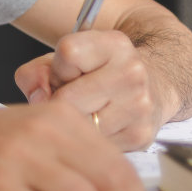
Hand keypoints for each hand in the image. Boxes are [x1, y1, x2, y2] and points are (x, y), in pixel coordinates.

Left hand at [14, 29, 160, 151]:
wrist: (154, 86)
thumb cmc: (101, 73)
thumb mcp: (68, 59)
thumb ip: (37, 72)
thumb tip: (37, 100)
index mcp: (114, 44)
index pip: (68, 53)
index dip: (58, 68)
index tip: (68, 73)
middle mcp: (131, 73)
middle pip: (68, 98)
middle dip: (60, 102)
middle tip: (73, 98)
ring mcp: (138, 106)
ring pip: (79, 127)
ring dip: (73, 124)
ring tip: (86, 111)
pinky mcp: (140, 136)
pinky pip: (93, 146)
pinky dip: (88, 141)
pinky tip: (99, 126)